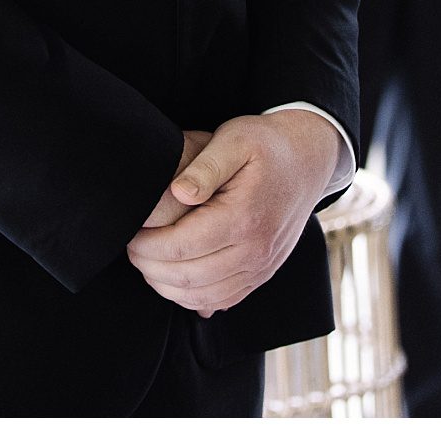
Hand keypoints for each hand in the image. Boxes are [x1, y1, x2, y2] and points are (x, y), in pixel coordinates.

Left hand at [126, 111, 342, 317]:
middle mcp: (256, 250)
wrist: (308, 160)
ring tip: (150, 263)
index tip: (131, 234)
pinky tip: (177, 278)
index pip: (181, 247)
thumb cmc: (267, 146)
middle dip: (150, 268)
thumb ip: (205, 165)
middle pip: (188, 278)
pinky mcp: (262, 275)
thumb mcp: (235, 138)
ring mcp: (261, 267)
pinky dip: (192, 298)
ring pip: (202, 297)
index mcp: (244, 217)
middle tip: (134, 249)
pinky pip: (221, 301)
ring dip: (167, 286)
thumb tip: (179, 193)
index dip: (147, 246)